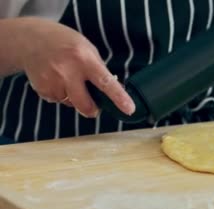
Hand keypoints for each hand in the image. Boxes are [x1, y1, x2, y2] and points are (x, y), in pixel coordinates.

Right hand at [19, 18, 134, 117]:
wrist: (29, 40)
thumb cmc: (64, 43)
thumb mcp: (87, 49)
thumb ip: (100, 70)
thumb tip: (115, 90)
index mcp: (84, 59)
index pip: (106, 82)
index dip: (119, 97)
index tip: (129, 109)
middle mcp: (68, 71)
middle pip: (85, 105)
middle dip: (92, 109)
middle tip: (94, 106)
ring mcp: (52, 81)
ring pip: (71, 104)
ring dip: (74, 98)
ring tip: (67, 78)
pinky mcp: (42, 89)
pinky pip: (58, 101)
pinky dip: (61, 94)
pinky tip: (56, 79)